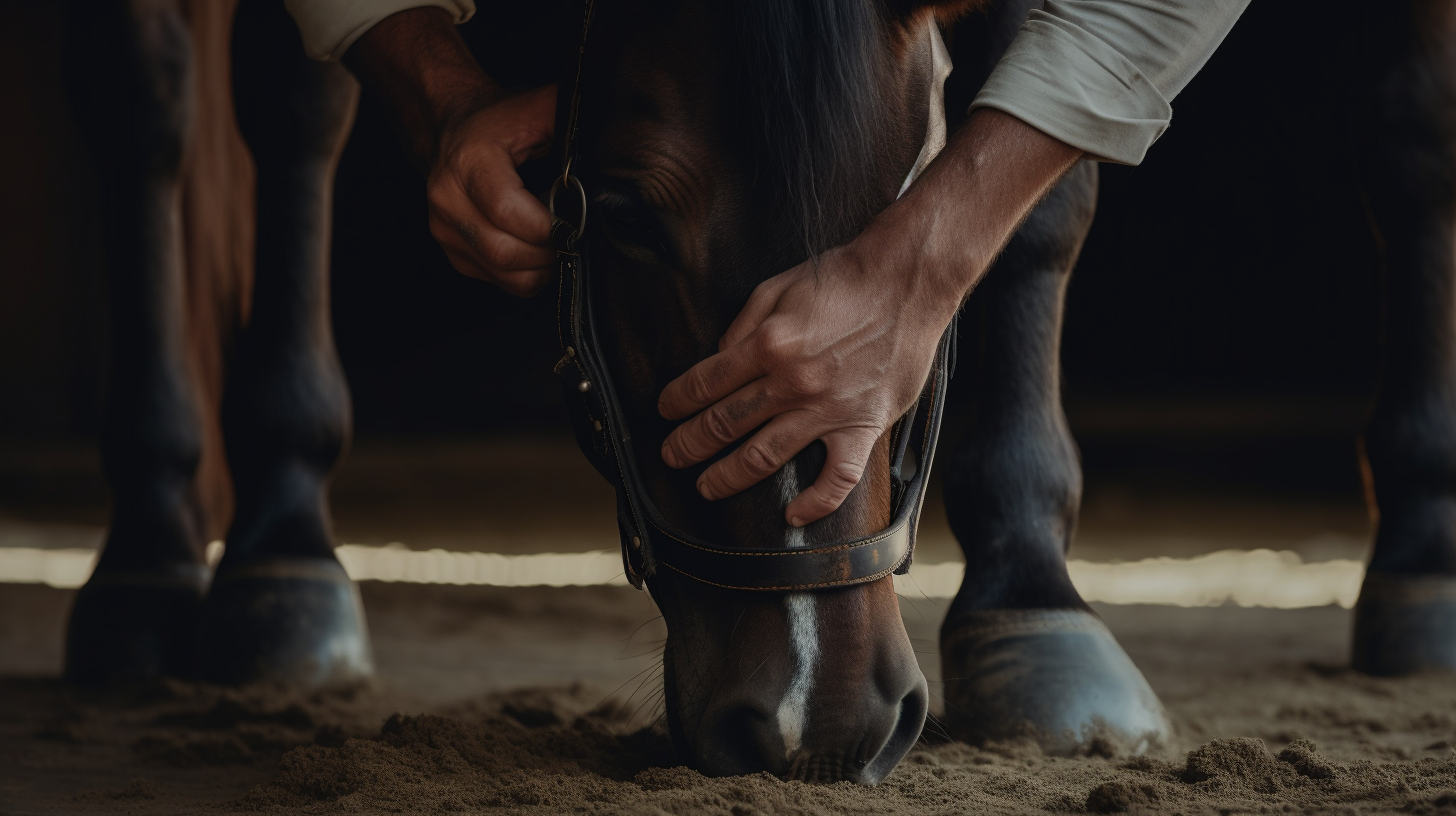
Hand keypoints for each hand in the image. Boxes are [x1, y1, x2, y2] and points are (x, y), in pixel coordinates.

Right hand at [427, 85, 556, 295]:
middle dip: (548, 254)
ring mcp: (444, 227)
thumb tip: (612, 136)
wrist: (452, 128)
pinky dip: (525, 275)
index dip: (549, 227)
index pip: (508, 211)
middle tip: (574, 241)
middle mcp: (448, 198)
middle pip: (504, 252)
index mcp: (470, 162)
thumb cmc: (498, 121)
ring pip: (501, 273)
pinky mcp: (450, 249)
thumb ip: (568, 118)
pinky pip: (495, 279)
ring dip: (540, 270)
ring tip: (559, 248)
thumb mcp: (534, 107)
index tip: (577, 224)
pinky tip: (539, 252)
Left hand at [655, 109, 1083, 525]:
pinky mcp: (863, 426)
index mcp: (768, 344)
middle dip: (689, 444)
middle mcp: (792, 382)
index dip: (678, 400)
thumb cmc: (844, 279)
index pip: (707, 382)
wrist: (907, 282)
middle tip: (671, 456)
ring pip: (764, 455)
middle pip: (725, 423)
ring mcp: (828, 409)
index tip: (665, 411)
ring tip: (706, 487)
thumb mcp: (778, 287)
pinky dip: (816, 502)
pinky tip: (793, 515)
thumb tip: (718, 357)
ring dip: (727, 476)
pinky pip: (838, 478)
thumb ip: (743, 325)